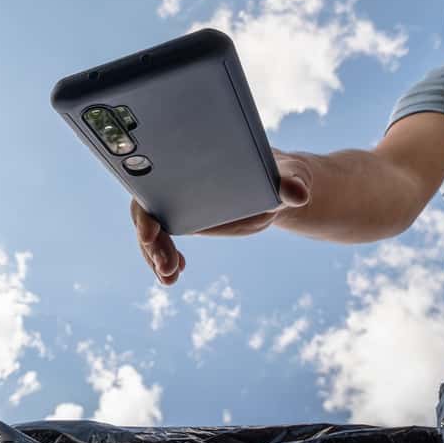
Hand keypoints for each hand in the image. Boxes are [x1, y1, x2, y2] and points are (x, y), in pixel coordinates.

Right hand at [130, 149, 311, 285]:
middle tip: (167, 269)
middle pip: (147, 212)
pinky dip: (164, 259)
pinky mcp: (185, 219)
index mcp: (194, 164)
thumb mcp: (290, 176)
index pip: (155, 183)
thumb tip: (298, 194)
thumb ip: (292, 184)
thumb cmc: (281, 174)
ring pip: (152, 231)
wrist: (279, 187)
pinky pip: (164, 241)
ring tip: (170, 279)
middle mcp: (180, 181)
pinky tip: (176, 273)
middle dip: (151, 244)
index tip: (151, 234)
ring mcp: (179, 202)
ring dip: (155, 257)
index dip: (145, 210)